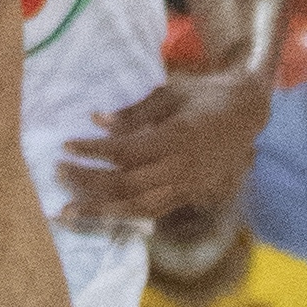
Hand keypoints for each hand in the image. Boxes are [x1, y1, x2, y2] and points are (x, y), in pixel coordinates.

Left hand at [56, 68, 265, 233]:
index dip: (93, 152)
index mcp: (176, 138)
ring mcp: (187, 186)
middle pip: (127, 184)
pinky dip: (126, 213)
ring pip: (139, 206)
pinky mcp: (190, 195)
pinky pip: (154, 210)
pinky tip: (103, 213)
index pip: (125, 152)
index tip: (66, 147)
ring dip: (102, 210)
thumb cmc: (207, 95)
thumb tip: (98, 121)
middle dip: (89, 183)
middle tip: (58, 176)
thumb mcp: (171, 92)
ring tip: (71, 212)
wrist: (248, 113)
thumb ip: (135, 113)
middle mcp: (181, 168)